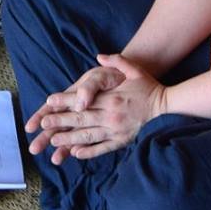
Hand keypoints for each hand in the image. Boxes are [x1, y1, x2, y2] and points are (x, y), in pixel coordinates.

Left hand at [24, 53, 164, 162]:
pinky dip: (89, 152)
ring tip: (54, 140)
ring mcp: (117, 130)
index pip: (84, 99)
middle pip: (82, 119)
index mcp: (113, 98)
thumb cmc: (148, 87)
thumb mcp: (134, 70)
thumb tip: (99, 56)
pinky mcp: (123, 141)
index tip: (49, 101)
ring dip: (70, 138)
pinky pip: (103, 148)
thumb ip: (117, 61)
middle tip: (44, 123)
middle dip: (61, 121)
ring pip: (89, 136)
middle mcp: (113, 115)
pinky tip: (76, 153)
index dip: (66, 100)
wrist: (166, 107)